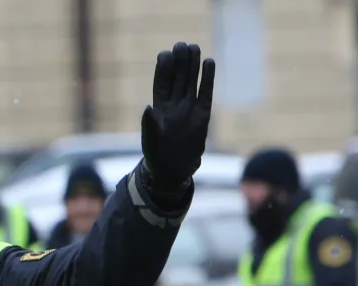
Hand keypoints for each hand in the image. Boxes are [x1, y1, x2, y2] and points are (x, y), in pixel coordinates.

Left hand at [140, 42, 214, 192]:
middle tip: (181, 44)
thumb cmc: (157, 155)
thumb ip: (149, 124)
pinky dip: (208, 79)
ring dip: (193, 65)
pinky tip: (209, 62)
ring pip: (191, 82)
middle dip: (179, 62)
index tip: (164, 54)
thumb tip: (147, 107)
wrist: (174, 169)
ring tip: (194, 47)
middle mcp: (174, 105)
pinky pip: (206, 93)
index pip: (161, 84)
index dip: (163, 69)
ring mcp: (189, 108)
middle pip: (177, 78)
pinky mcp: (203, 114)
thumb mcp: (150, 140)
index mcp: (159, 108)